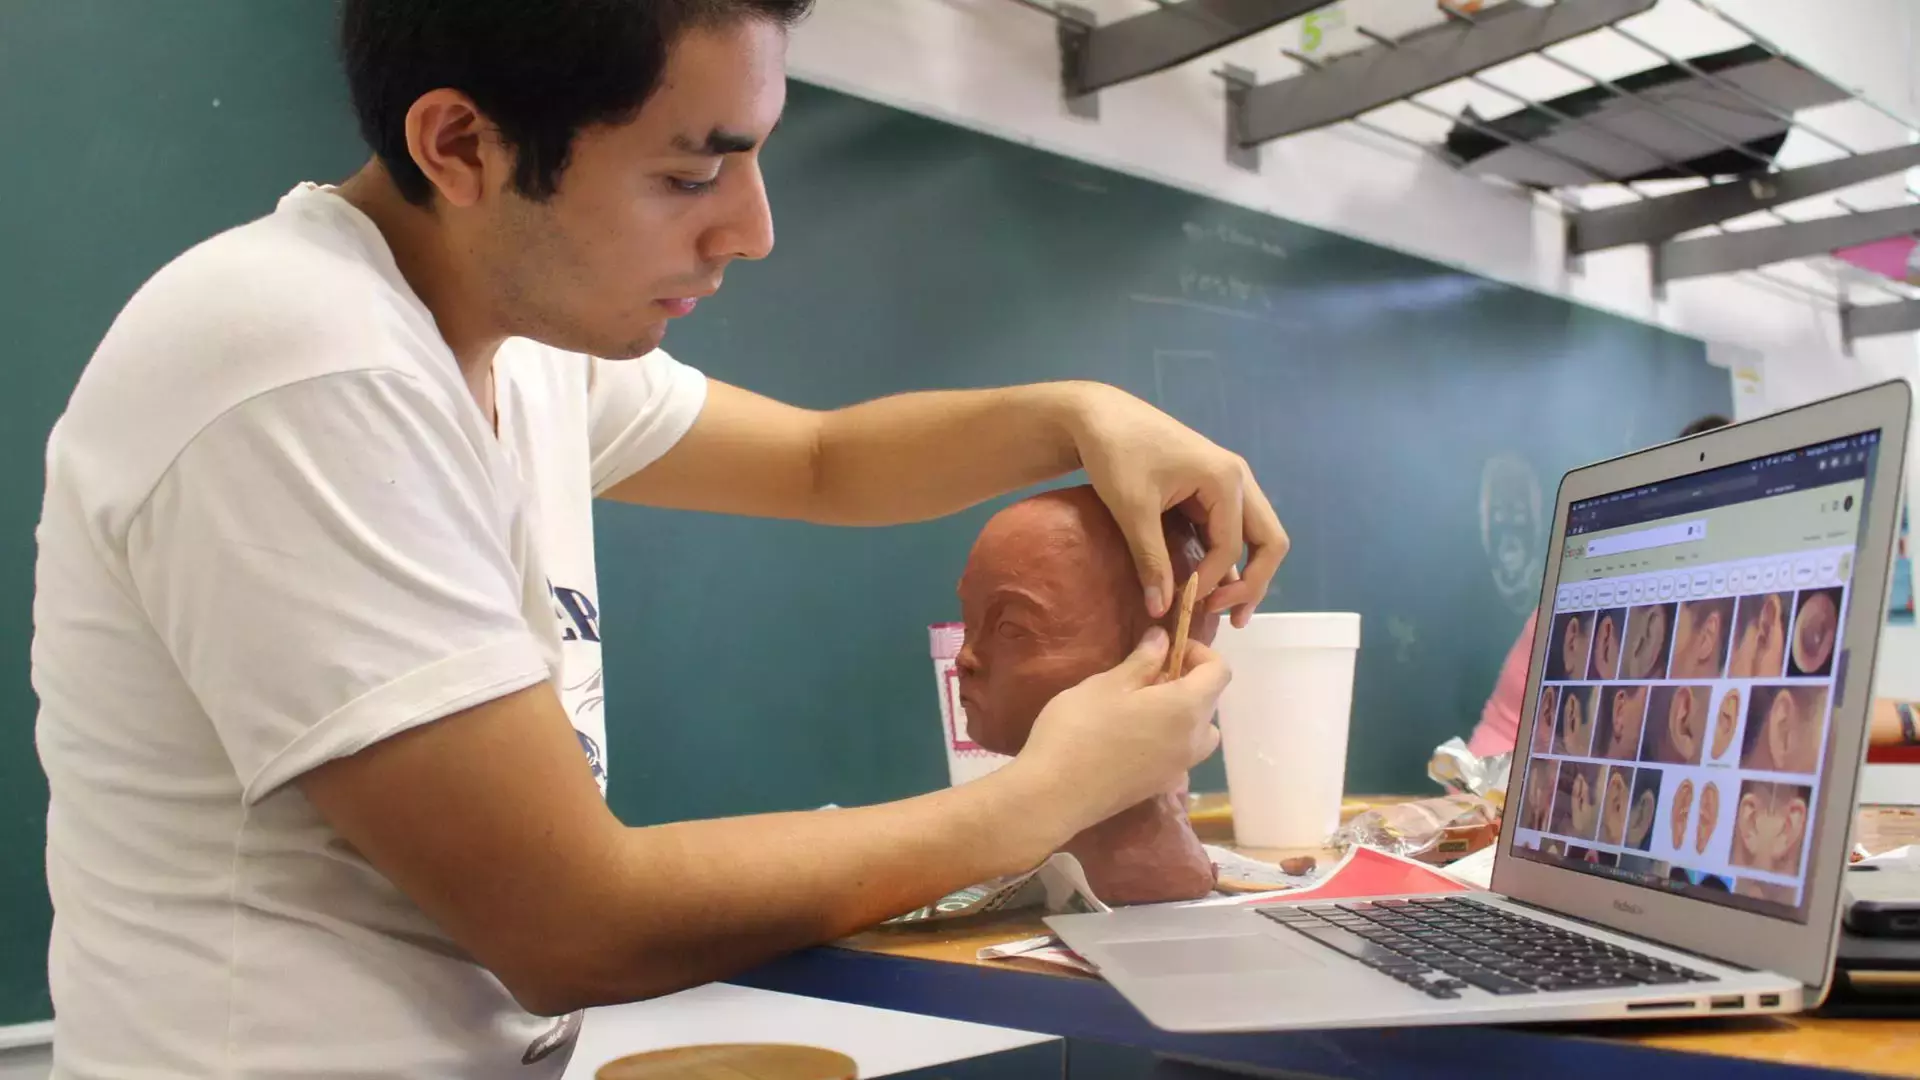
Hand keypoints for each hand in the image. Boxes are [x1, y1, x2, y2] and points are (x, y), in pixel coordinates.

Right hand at [1013, 627, 1228, 831]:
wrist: (1055, 795)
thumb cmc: (1080, 729)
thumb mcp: (1107, 685)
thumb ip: (1142, 661)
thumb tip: (1163, 639)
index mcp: (1186, 707)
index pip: (1219, 671)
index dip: (1200, 653)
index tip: (1169, 649)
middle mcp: (1193, 740)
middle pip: (1210, 702)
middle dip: (1187, 682)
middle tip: (1147, 676)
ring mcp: (1178, 768)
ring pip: (1198, 733)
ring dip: (1182, 714)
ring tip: (1142, 708)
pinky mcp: (1159, 787)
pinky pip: (1178, 754)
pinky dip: (1168, 739)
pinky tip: (1130, 738)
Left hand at [1067, 385, 1286, 624]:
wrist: (1099, 416)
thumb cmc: (1116, 454)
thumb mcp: (1132, 510)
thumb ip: (1151, 560)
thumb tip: (1161, 610)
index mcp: (1226, 480)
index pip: (1231, 547)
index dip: (1211, 582)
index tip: (1183, 605)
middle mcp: (1238, 480)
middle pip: (1268, 540)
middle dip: (1254, 583)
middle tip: (1232, 619)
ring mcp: (1229, 483)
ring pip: (1256, 536)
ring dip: (1246, 573)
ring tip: (1227, 611)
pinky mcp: (1212, 489)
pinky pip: (1233, 529)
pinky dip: (1228, 558)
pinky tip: (1211, 583)